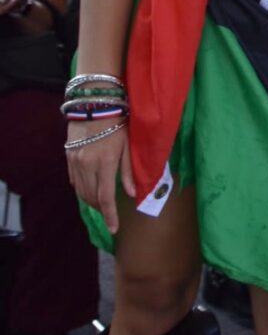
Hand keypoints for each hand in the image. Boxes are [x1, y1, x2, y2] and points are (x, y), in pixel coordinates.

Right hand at [66, 119, 135, 233]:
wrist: (94, 105)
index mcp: (105, 164)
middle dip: (101, 210)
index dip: (110, 216)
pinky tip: (90, 190)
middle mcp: (87, 166)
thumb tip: (132, 194)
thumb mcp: (127, 146)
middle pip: (92, 198)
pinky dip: (82, 190)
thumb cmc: (117, 123)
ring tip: (101, 205)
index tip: (113, 229)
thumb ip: (128, 171)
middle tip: (110, 215)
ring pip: (81, 192)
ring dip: (92, 202)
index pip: (106, 197)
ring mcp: (75, 163)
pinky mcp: (69, 158)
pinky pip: (75, 182)